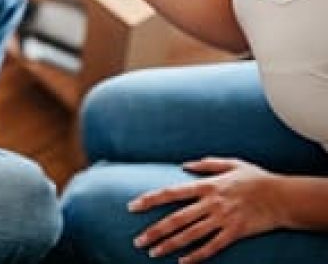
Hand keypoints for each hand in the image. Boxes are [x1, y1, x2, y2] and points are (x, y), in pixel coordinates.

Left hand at [129, 157, 283, 262]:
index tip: (133, 206)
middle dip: (155, 230)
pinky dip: (197, 256)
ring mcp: (222, 220)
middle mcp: (211, 203)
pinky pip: (212, 247)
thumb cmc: (255, 178)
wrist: (282, 197)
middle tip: (137, 241)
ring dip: (169, 245)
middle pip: (176, 219)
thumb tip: (183, 165)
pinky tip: (182, 262)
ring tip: (152, 253)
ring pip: (190, 236)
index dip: (150, 200)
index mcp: (206, 185)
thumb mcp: (230, 162)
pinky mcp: (235, 234)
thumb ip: (205, 164)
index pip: (171, 193)